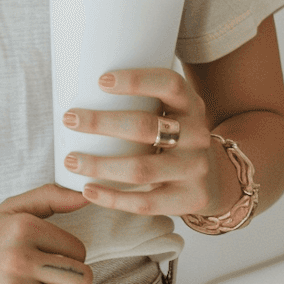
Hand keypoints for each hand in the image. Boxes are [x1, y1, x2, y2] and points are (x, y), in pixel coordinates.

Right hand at [0, 183, 93, 283]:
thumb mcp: (10, 210)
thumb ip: (49, 197)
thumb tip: (86, 195)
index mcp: (24, 227)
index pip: (79, 250)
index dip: (71, 257)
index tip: (52, 261)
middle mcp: (21, 259)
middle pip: (83, 278)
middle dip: (76, 282)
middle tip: (58, 282)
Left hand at [62, 68, 224, 218]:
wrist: (213, 178)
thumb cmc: (173, 136)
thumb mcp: (170, 112)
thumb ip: (141, 101)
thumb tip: (77, 86)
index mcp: (190, 104)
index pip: (170, 84)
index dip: (137, 81)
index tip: (100, 81)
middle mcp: (197, 134)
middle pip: (145, 126)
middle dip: (101, 123)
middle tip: (69, 118)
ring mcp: (195, 169)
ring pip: (141, 169)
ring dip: (100, 165)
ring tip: (71, 160)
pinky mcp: (190, 199)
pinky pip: (145, 202)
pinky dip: (112, 198)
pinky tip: (88, 190)